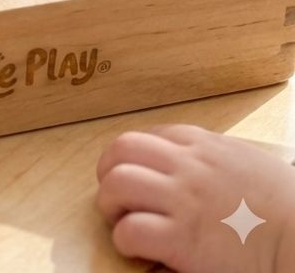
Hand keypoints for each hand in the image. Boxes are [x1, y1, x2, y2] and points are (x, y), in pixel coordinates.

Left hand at [96, 125, 294, 271]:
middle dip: (109, 171)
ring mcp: (184, 201)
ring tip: (121, 221)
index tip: (135, 174)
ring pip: (118, 183)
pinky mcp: (183, 240)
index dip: (133, 158)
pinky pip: (131, 230)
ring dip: (110, 203)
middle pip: (122, 149)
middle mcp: (188, 167)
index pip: (149, 136)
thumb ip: (213, 159)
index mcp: (204, 147)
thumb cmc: (286, 209)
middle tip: (116, 195)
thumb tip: (187, 164)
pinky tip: (138, 249)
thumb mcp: (248, 164)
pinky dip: (125, 240)